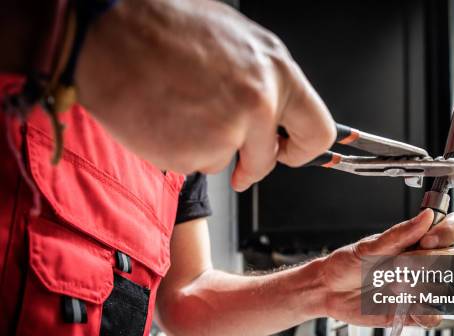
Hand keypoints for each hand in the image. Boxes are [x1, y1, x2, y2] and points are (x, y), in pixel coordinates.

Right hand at [76, 0, 334, 188]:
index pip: (319, 131)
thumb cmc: (166, 26)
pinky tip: (164, 116)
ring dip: (205, 145)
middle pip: (270, 160)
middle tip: (235, 155)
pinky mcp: (191, 154)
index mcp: (277, 71)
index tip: (286, 151)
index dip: (301, 149)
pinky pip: (193, 163)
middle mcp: (258, 104)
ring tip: (179, 106)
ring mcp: (225, 133)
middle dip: (256, 163)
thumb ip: (264, 81)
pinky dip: (179, 148)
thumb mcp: (237, 41)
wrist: (107, 31)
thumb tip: (276, 112)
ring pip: (225, 160)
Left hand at [318, 209, 453, 327]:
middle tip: (401, 266)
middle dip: (431, 263)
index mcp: (419, 241)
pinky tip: (408, 306)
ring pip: (448, 288)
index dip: (450, 233)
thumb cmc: (347, 264)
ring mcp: (422, 288)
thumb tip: (426, 217)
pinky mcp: (414, 312)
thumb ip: (400, 234)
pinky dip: (426, 314)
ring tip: (395, 286)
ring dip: (423, 288)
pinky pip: (435, 317)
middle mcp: (426, 263)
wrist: (329, 290)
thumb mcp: (370, 246)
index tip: (428, 240)